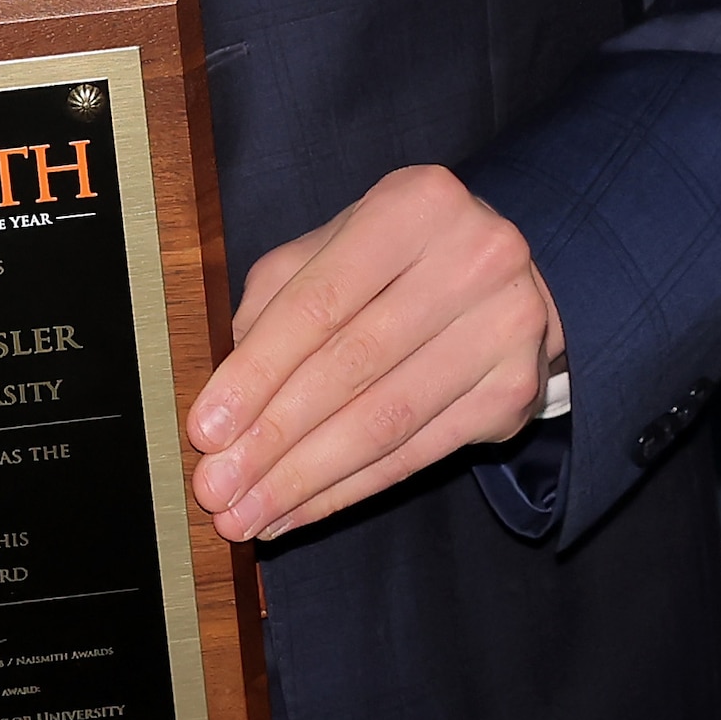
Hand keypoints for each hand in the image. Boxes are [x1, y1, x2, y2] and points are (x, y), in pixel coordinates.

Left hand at [183, 164, 560, 543]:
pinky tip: (303, 509)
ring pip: (385, 421)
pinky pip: (418, 453)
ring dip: (306, 478)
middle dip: (272, 438)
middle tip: (217, 489)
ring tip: (249, 513)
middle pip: (350, 367)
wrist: (502, 275)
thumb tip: (222, 398)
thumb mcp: (333, 248)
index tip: (205, 430)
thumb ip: (273, 303)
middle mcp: (474, 259)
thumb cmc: (396, 259)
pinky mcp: (515, 390)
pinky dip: (352, 488)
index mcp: (415, 206)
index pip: (317, 304)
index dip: (255, 372)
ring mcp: (505, 328)